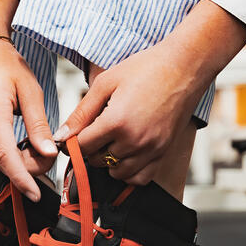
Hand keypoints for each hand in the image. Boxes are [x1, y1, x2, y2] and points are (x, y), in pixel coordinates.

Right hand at [0, 40, 57, 200]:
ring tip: (38, 142)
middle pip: (5, 164)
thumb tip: (49, 153)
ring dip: (21, 161)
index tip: (36, 195)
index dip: (23, 180)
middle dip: (30, 168)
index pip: (8, 157)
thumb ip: (38, 125)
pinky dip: (12, 155)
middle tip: (51, 151)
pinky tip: (25, 142)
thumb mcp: (30, 90)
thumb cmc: (6, 64)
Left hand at [56, 44, 203, 184]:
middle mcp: (134, 140)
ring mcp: (151, 149)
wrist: (184, 66)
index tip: (72, 135)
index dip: (72, 142)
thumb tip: (61, 135)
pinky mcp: (163, 153)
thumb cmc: (145, 69)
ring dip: (108, 162)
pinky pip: (139, 179)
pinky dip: (128, 172)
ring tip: (110, 141)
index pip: (82, 147)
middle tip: (94, 131)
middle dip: (90, 149)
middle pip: (97, 161)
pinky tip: (125, 154)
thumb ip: (82, 112)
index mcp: (116, 122)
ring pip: (116, 173)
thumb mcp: (106, 83)